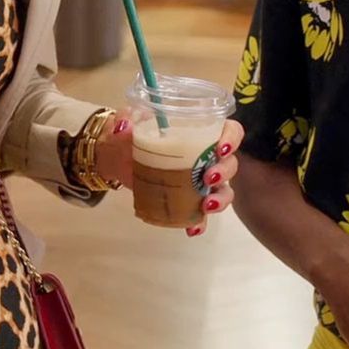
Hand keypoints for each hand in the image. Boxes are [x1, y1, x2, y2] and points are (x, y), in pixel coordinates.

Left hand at [95, 118, 241, 235]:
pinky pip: (201, 214)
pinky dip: (200, 223)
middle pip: (229, 163)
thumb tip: (124, 128)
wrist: (117, 157)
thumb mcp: (128, 121)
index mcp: (199, 131)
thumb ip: (125, 119)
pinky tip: (192, 229)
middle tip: (207, 178)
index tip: (220, 149)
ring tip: (206, 205)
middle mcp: (205, 155)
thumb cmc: (132, 134)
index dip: (232, 139)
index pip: (230, 131)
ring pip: (223, 190)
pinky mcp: (188, 199)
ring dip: (220, 199)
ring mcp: (199, 180)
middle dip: (224, 172)